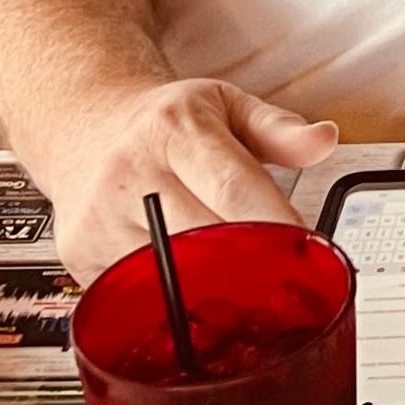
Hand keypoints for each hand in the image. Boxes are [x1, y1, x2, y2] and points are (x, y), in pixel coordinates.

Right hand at [40, 78, 339, 283]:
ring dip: (207, 289)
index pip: (231, 184)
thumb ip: (278, 128)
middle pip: (201, 237)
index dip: (271, 222)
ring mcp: (100, 216)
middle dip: (247, 262)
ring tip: (237, 291)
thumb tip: (324, 140)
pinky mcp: (80, 254)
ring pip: (167, 273)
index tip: (301, 247)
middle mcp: (131, 171)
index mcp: (174, 129)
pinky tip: (188, 294)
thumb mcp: (225, 104)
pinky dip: (167, 300)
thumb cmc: (163, 121)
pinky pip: (134, 294)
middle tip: (277, 278)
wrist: (86, 126)